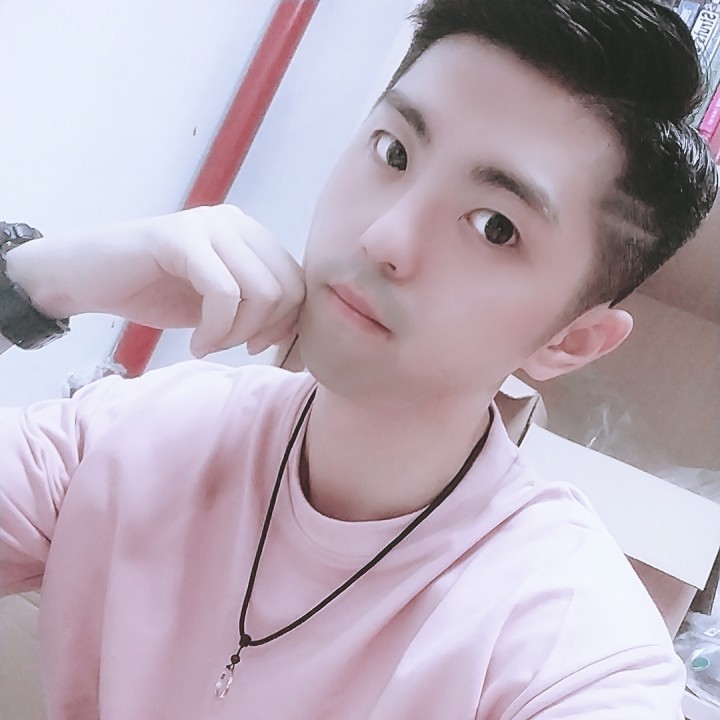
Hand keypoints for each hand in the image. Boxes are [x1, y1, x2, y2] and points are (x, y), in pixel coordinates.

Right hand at [5, 205, 305, 356]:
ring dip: (238, 334)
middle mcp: (237, 222)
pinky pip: (224, 293)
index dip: (287, 326)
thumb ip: (257, 307)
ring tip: (209, 344)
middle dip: (264, 332)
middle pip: (289, 289)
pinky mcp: (182, 237)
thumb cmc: (154, 293)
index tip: (254, 348)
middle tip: (229, 347)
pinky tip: (196, 343)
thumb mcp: (219, 305)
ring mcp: (210, 224)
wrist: (86, 279)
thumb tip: (298, 334)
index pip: (299, 284)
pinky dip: (216, 331)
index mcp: (251, 235)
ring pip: (263, 293)